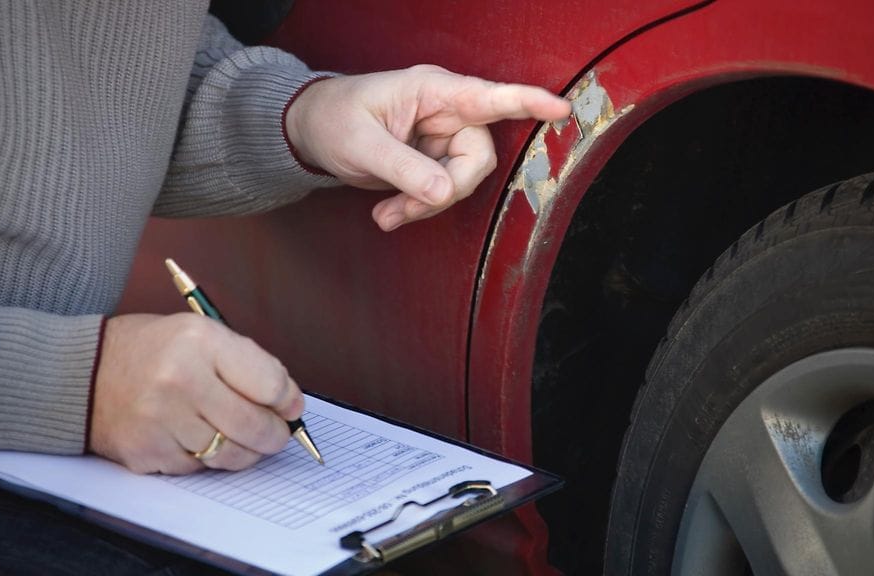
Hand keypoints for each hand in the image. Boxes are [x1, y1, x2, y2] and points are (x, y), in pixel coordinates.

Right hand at [89, 313, 303, 473]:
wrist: (82, 373)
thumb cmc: (152, 351)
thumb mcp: (201, 334)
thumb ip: (248, 364)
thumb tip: (290, 404)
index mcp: (201, 341)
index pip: (269, 383)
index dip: (288, 400)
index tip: (290, 406)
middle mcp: (179, 378)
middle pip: (254, 425)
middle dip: (275, 435)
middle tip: (277, 434)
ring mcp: (160, 419)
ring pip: (230, 454)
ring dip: (245, 452)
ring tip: (242, 438)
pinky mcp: (145, 451)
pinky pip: (198, 469)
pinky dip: (206, 459)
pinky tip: (197, 439)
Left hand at [285, 65, 570, 230]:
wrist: (312, 132)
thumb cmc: (334, 119)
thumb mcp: (362, 145)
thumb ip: (404, 168)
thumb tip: (443, 192)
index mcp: (432, 91)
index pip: (489, 96)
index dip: (528, 102)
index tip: (561, 108)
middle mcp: (445, 113)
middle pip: (478, 158)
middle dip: (446, 190)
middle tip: (406, 208)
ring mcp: (441, 140)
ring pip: (461, 182)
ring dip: (425, 206)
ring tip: (386, 214)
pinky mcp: (433, 163)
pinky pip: (442, 193)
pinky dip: (418, 208)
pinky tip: (387, 214)